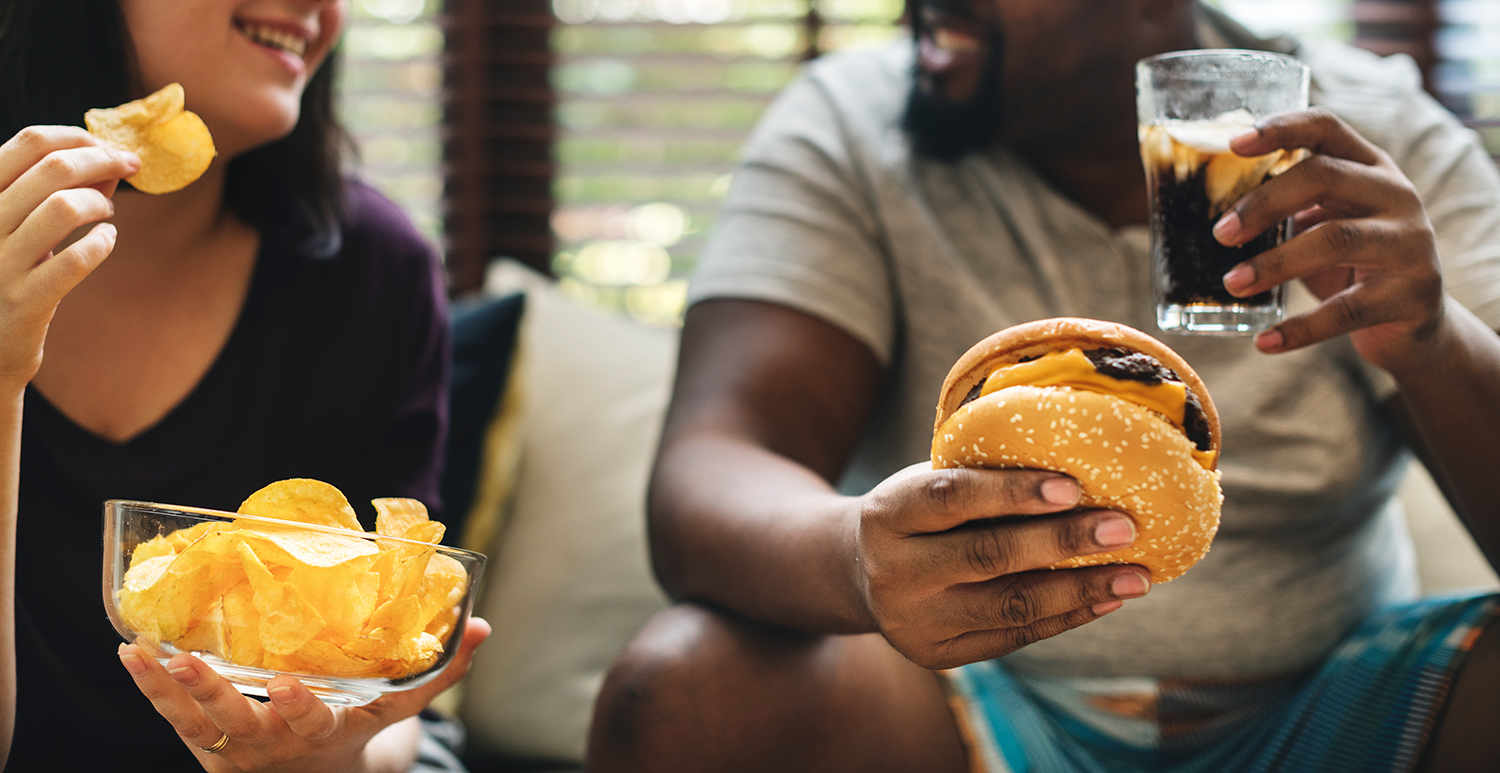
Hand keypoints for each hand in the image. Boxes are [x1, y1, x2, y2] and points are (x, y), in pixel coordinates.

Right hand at [0, 125, 138, 388]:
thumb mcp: (20, 223)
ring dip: (99, 203)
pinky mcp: (25, 300)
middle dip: (102, 160)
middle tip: (130, 167)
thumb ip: (57, 189)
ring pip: (64, 208)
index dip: (78, 136)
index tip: (110, 146)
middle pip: (53, 168)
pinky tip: (107, 240)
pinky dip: (102, 243)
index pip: (29, 142)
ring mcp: (1, 262)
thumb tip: (108, 159)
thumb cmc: (9, 271)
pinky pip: (76, 260)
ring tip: (106, 213)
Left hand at [117, 617, 490, 772]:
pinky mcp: (205, 740)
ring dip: (170, 687)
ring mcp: (235, 744)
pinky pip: (174, 716)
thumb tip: (483, 625)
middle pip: (242, 720)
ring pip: (197, 720)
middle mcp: (274, 742)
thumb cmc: (354, 732)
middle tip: (190, 665)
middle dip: (215, 694)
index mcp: (323, 731)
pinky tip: (132, 653)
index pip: (311, 719)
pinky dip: (151, 686)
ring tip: (146, 654)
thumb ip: (439, 670)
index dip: (298, 705)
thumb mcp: (396, 709)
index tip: (286, 684)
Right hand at [853, 463, 1149, 669]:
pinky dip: (1068, 616)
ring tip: (1137, 574)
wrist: (857, 571)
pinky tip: (1107, 597)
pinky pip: (1015, 637)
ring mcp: (914, 620)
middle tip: (1124, 527)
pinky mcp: (937, 654)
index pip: (951, 498)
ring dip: (1081, 588)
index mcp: (887, 514)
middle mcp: (893, 571)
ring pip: (1009, 605)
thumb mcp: (926, 482)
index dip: (1011, 492)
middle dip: (1063, 541)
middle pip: (987, 556)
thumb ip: (981, 476)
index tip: (1073, 485)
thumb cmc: (917, 512)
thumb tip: (1082, 461)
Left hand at [1213, 108, 1445, 369]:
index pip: (1327, 128)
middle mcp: (1396, 194)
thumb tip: (1208, 211)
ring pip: (1335, 240)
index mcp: (1369, 167)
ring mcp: (1410, 242)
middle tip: (1220, 233)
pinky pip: (1346, 310)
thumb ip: (1284, 211)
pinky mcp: (1412, 294)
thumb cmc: (1352, 266)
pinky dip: (1299, 328)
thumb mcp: (1322, 226)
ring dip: (1275, 263)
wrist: (1414, 326)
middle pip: (1325, 176)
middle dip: (1265, 202)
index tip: (1233, 143)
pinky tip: (1263, 342)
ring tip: (1233, 283)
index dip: (1281, 128)